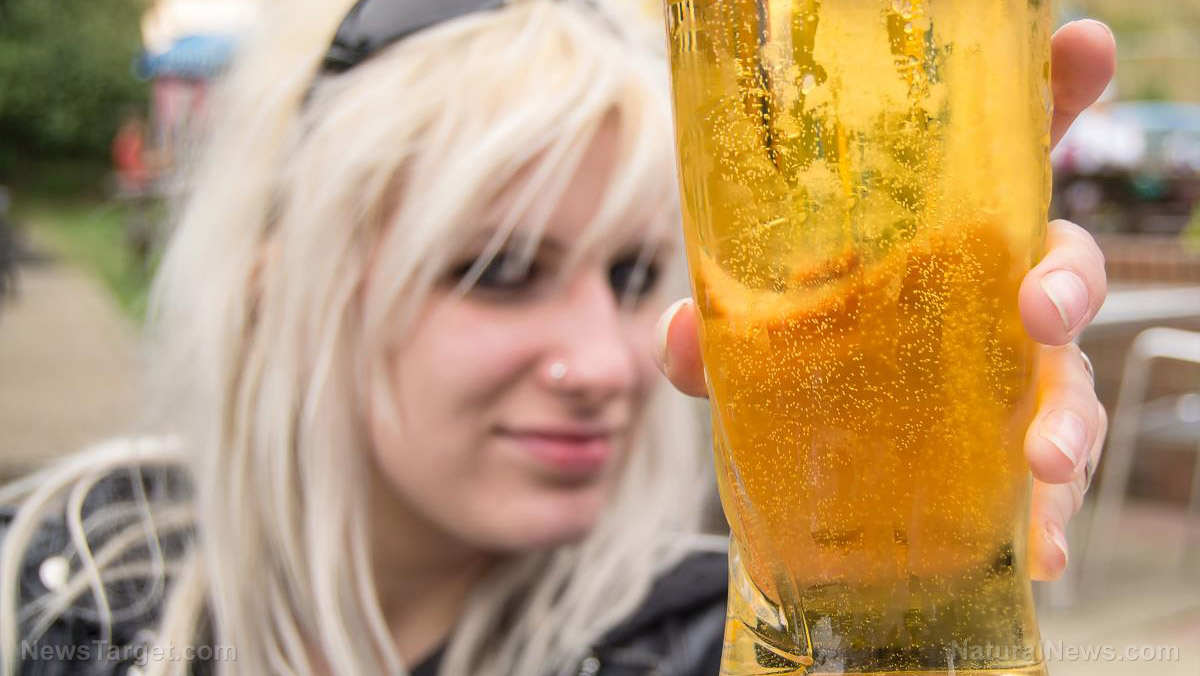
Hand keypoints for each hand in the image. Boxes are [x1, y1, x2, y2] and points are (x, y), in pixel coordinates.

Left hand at [654, 20, 1116, 581]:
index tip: (1089, 47)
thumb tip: (679, 336)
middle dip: (1067, 277)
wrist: (817, 479)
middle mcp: (989, 300)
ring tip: (1043, 461)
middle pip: (1060, 264)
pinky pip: (1046, 481)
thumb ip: (718, 333)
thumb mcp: (752, 347)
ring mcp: (1007, 380)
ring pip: (1068, 379)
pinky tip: (1038, 552)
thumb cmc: (802, 375)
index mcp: (939, 243)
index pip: (1005, 158)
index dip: (1058, 96)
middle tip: (1042, 307)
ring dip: (1070, 417)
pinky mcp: (1005, 458)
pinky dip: (1047, 517)